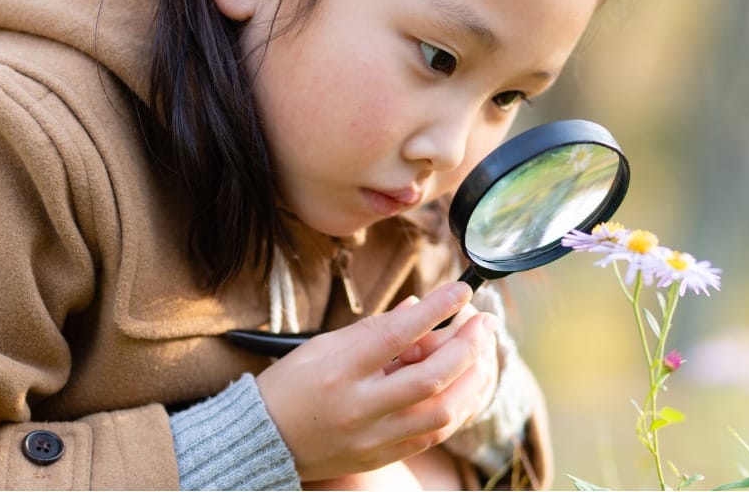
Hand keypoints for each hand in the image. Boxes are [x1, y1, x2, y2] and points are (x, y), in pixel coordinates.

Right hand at [255, 281, 499, 481]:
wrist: (265, 439)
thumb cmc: (291, 385)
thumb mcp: (323, 346)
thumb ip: (374, 329)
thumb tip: (418, 309)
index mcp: (339, 371)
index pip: (397, 334)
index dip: (436, 309)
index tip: (461, 291)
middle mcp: (359, 407)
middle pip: (431, 377)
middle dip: (467, 347)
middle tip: (483, 323)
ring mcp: (373, 438)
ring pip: (442, 412)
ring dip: (472, 380)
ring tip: (482, 353)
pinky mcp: (382, 457)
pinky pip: (433, 435)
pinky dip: (457, 407)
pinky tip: (466, 385)